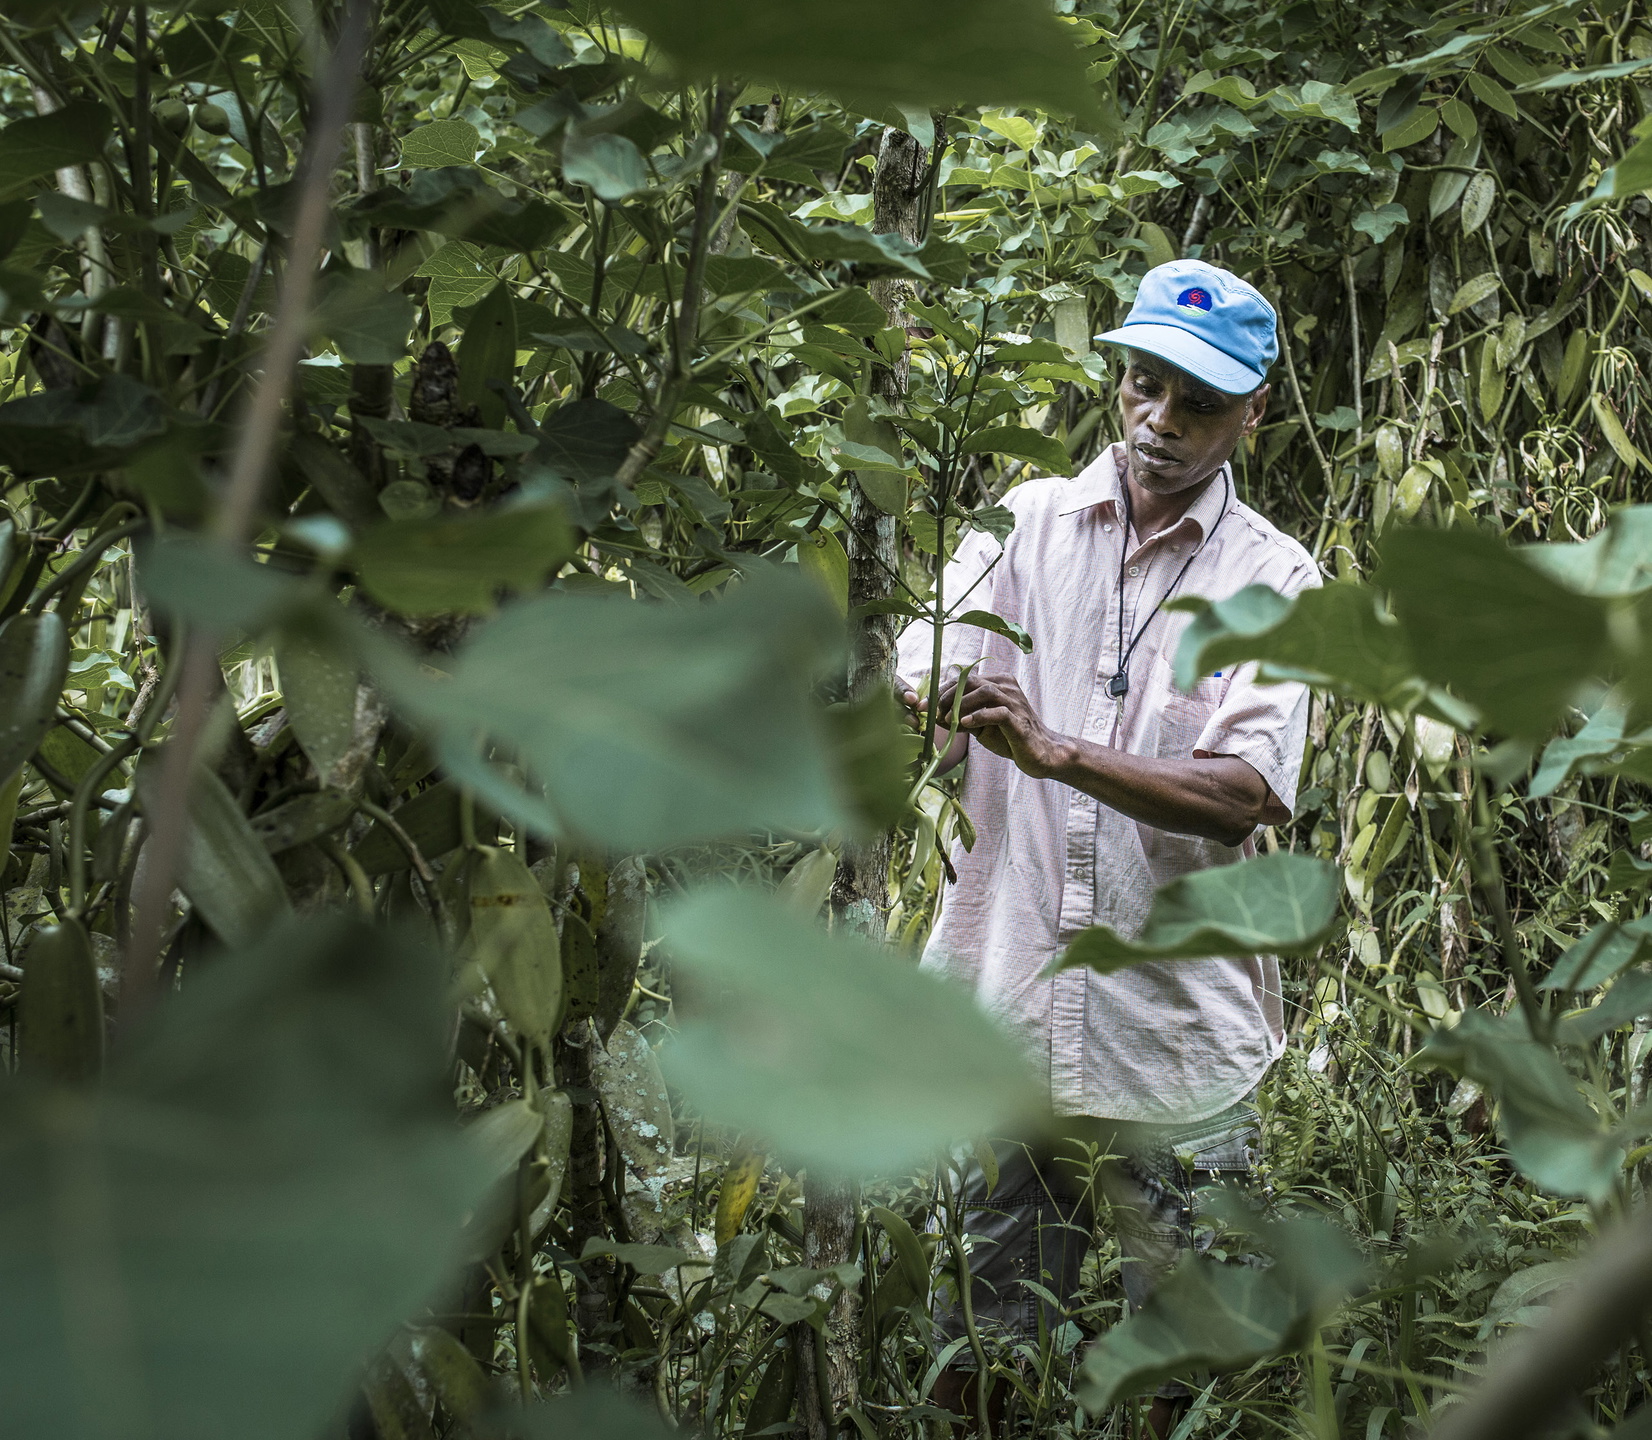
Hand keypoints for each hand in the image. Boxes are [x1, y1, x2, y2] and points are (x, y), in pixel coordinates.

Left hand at [934, 672, 1070, 778]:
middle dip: (946, 696)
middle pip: (972, 682)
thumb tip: (937, 716)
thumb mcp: (982, 725)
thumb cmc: (1010, 738)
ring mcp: (1015, 701)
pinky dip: (978, 717)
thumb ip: (963, 716)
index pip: (965, 680)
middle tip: (930, 712)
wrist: (1040, 753)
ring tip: (947, 720)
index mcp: (999, 683)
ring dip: (960, 705)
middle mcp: (1008, 687)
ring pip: (984, 692)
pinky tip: (964, 724)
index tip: (923, 705)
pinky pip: (998, 712)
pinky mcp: (1019, 720)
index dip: (941, 691)